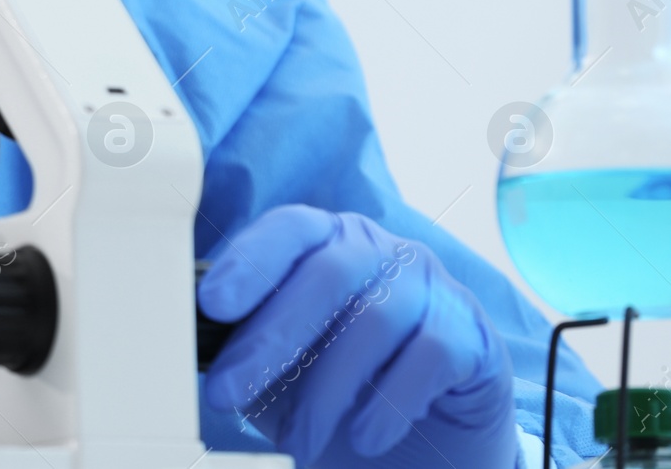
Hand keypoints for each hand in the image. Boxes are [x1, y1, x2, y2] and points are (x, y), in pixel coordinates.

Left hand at [199, 206, 515, 467]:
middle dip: (269, 339)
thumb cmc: (344, 384)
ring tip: (299, 441)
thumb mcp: (288, 363)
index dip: (251, 262)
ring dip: (324, 392)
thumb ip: (252, 343)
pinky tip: (364, 437)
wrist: (430, 437)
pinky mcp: (470, 333)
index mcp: (329, 241)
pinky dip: (387, 404)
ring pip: (373, 322)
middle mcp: (381, 251)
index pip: (291, 229)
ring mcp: (430, 287)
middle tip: (227, 393)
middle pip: (327, 276)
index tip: (211, 304)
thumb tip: (199, 344)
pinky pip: (428, 357)